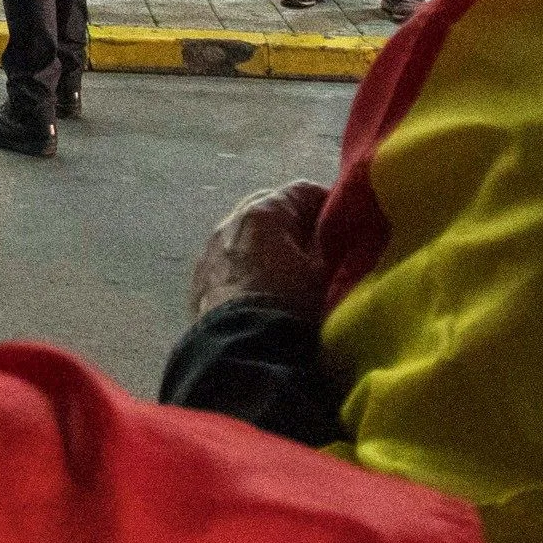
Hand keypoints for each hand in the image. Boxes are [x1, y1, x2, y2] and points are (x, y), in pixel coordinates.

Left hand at [189, 180, 334, 321]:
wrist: (242, 351)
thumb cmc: (291, 306)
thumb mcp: (325, 273)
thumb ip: (331, 245)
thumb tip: (336, 236)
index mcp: (263, 212)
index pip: (303, 191)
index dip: (328, 205)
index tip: (344, 225)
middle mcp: (229, 222)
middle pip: (269, 208)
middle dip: (295, 223)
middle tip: (318, 247)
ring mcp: (209, 249)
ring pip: (245, 235)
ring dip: (267, 245)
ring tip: (289, 270)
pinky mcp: (198, 279)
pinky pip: (228, 261)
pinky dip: (246, 267)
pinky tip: (260, 288)